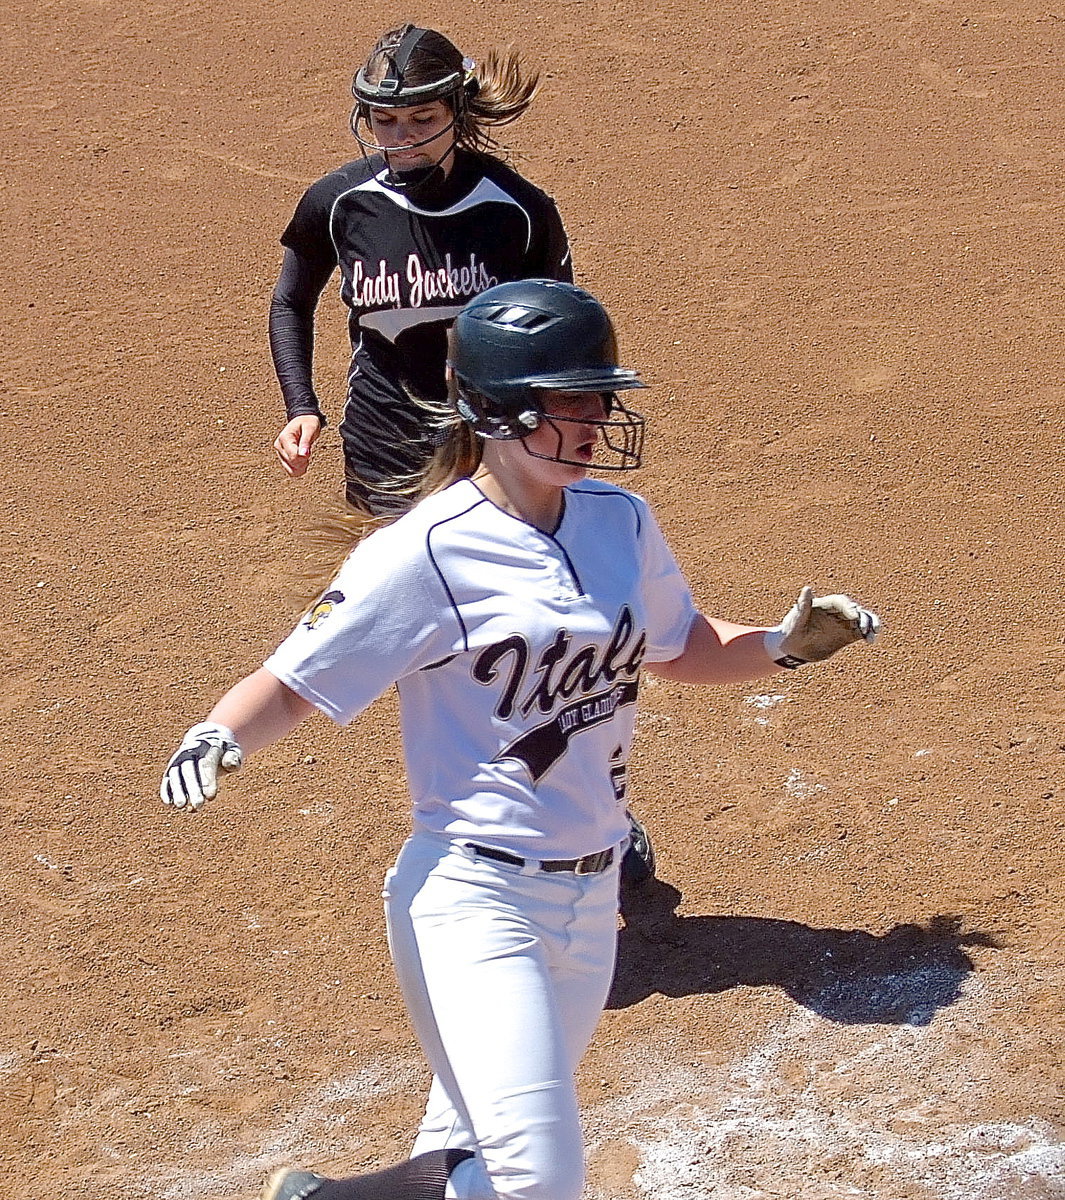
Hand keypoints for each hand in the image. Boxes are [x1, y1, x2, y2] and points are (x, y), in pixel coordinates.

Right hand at [160, 722, 242, 811]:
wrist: (206, 741)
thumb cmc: (223, 751)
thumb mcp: (233, 750)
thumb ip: (234, 757)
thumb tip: (231, 765)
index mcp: (207, 747)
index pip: (206, 765)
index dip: (208, 781)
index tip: (211, 797)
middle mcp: (189, 752)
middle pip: (189, 771)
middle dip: (193, 789)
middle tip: (199, 805)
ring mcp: (178, 760)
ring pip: (175, 775)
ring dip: (178, 791)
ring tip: (181, 806)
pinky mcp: (171, 769)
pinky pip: (167, 779)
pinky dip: (166, 790)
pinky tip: (169, 803)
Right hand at [274, 415, 321, 477]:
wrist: (303, 421)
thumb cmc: (308, 423)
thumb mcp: (310, 429)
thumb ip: (306, 441)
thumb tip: (304, 454)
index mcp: (284, 438)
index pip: (293, 457)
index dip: (304, 457)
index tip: (308, 450)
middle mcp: (279, 446)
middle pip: (293, 464)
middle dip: (304, 461)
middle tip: (307, 451)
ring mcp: (280, 453)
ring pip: (291, 471)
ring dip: (302, 466)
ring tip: (305, 455)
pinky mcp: (283, 458)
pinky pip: (291, 471)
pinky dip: (299, 469)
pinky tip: (303, 460)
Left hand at [764, 586, 879, 667]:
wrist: (793, 650)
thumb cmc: (791, 633)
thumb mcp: (794, 621)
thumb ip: (803, 606)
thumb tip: (807, 588)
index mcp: (824, 605)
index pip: (840, 602)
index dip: (849, 607)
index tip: (855, 615)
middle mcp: (836, 612)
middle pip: (854, 609)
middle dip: (862, 617)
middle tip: (866, 628)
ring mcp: (843, 623)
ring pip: (862, 619)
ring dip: (870, 624)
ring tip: (873, 634)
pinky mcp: (847, 635)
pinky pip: (862, 632)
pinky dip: (869, 634)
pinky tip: (871, 640)